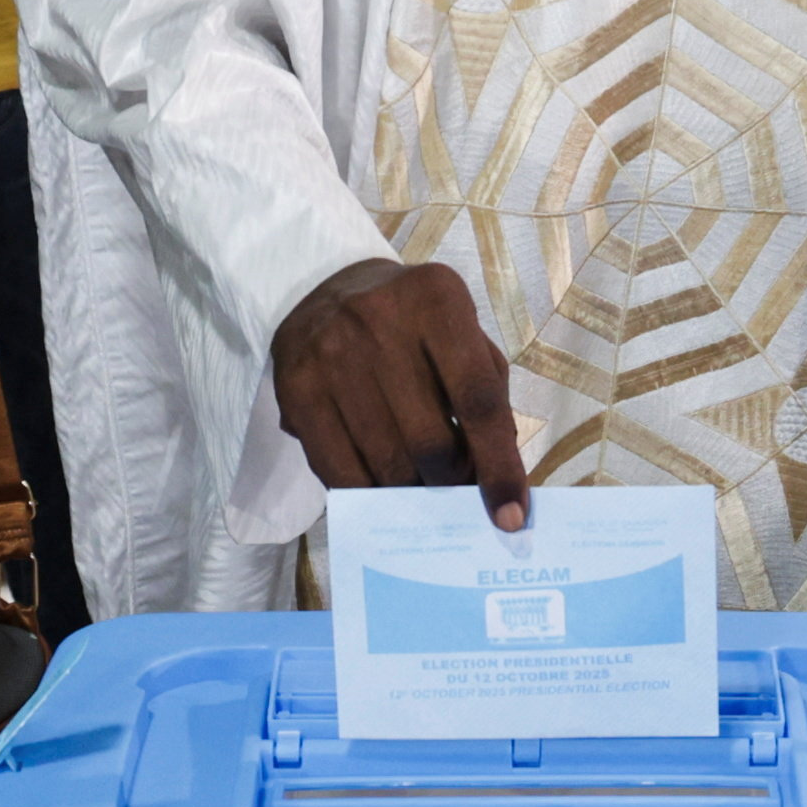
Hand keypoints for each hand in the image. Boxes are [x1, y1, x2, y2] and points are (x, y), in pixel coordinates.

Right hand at [272, 256, 528, 526]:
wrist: (323, 289)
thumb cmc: (412, 324)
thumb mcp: (460, 334)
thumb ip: (487, 396)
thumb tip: (494, 477)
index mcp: (437, 301)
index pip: (477, 400)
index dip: (499, 465)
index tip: (510, 516)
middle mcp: (378, 323)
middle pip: (430, 442)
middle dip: (453, 482)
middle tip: (458, 486)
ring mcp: (331, 357)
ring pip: (386, 464)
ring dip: (413, 492)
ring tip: (423, 485)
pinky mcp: (295, 389)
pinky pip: (338, 471)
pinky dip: (368, 494)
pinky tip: (381, 489)